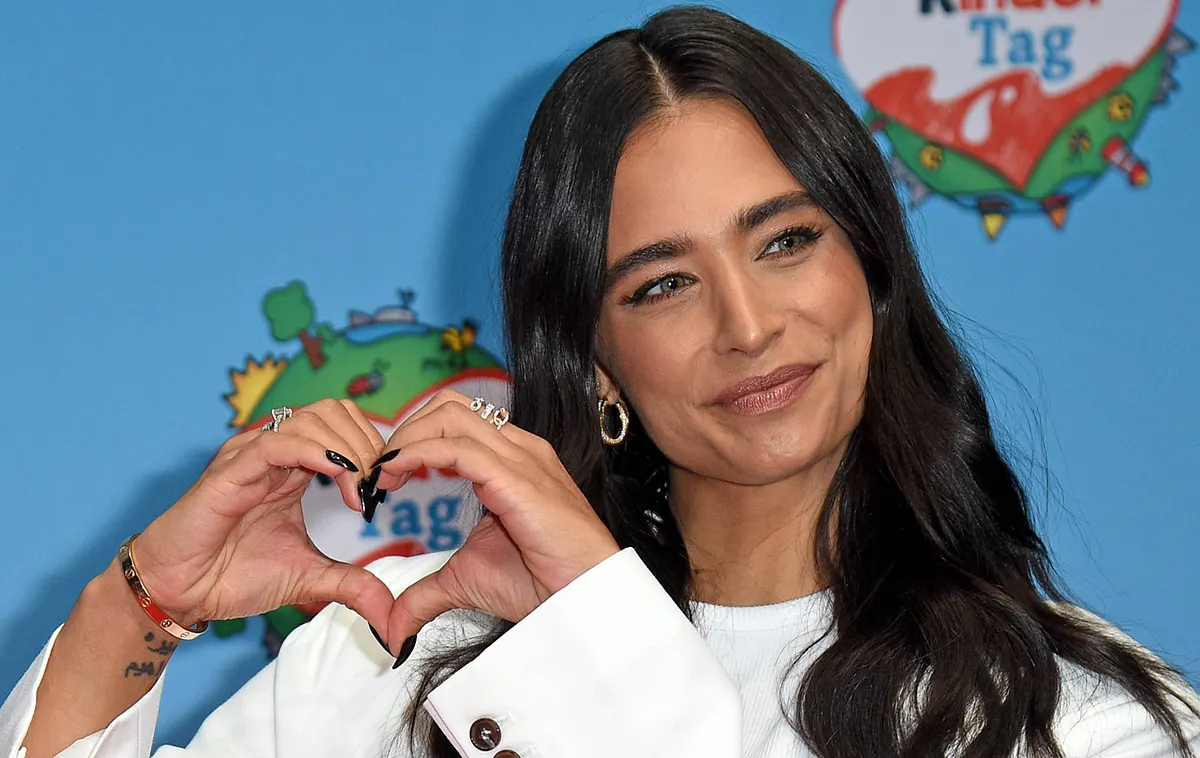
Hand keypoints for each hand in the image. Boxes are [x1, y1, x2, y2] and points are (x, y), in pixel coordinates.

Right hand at [129, 399, 396, 636]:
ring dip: (348, 448)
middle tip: (380, 486)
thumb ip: (351, 584)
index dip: (374, 448)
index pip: (345, 426)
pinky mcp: (231, 468)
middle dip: (367, 443)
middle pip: (334, 411)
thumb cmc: (233, 575)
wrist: (180, 592)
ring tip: (360, 490)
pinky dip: (317, 452)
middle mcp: (275, 451)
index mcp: (294, 466)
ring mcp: (251, 454)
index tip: (391, 487)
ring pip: (312, 419)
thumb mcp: (308, 577)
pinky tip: (339, 478)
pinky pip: (278, 442)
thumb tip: (390, 612)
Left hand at [370, 390, 619, 653]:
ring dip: (407, 437)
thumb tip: (392, 628)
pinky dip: (417, 453)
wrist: (584, 596)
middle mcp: (517, 448)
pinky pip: (457, 448)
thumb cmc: (541, 583)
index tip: (385, 475)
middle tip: (381, 471)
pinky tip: (398, 476)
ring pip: (450, 415)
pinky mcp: (517, 476)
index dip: (413, 436)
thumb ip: (426, 593)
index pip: (454, 420)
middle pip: (449, 405)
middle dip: (406, 429)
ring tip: (386, 473)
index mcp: (510, 460)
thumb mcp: (466, 581)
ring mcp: (520, 457)